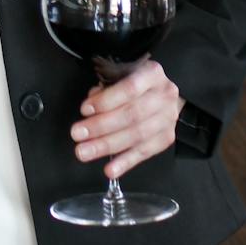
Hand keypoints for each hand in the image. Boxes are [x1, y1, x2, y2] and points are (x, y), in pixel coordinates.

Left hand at [69, 60, 182, 180]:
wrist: (165, 96)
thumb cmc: (137, 84)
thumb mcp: (121, 75)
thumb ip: (106, 88)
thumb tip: (90, 106)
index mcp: (152, 74)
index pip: (129, 88)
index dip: (106, 100)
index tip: (85, 110)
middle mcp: (164, 96)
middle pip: (132, 115)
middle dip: (101, 126)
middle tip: (77, 134)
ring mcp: (167, 119)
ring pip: (136, 136)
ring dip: (107, 146)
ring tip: (85, 152)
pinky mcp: (165, 139)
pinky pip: (144, 153)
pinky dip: (125, 162)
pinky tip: (110, 170)